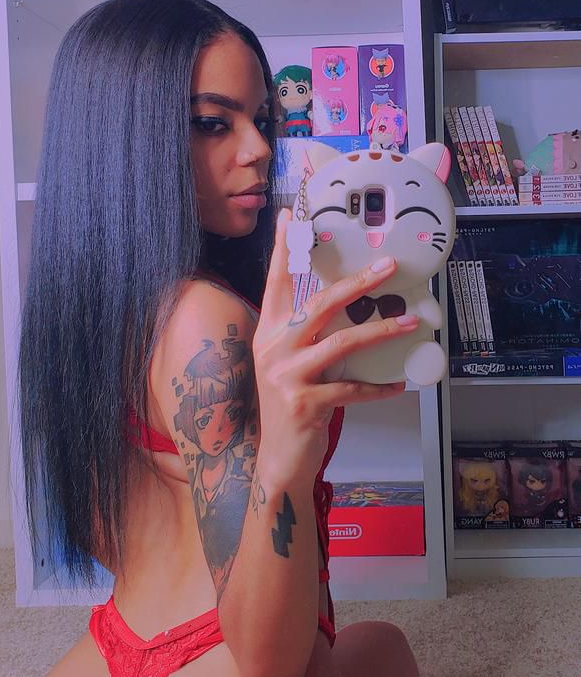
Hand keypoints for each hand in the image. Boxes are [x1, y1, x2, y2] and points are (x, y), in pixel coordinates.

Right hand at [252, 209, 418, 480]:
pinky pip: (352, 388)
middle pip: (318, 305)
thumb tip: (353, 309)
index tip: (292, 216)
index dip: (286, 249)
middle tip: (388, 266)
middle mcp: (273, 349)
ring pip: (341, 342)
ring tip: (408, 323)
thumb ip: (311, 337)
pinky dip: (379, 387)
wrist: (278, 460)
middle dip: (357, 283)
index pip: (277, 282)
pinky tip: (399, 385)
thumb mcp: (291, 365)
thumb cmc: (291, 408)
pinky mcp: (305, 402)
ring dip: (380, 331)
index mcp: (268, 333)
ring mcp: (287, 376)